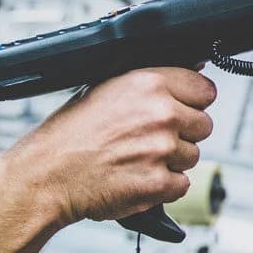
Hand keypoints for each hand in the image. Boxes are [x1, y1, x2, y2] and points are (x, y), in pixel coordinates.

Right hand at [0, 67, 216, 228]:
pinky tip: (137, 177)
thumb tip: (193, 66)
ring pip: (193, 156)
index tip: (179, 110)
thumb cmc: (71, 133)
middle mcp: (160, 114)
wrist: (47, 175)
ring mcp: (161, 150)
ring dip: (171, 161)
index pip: (205, 91)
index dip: (192, 103)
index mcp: (150, 83)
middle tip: (149, 139)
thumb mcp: (107, 87)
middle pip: (203, 126)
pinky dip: (163, 186)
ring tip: (136, 158)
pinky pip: (182, 185)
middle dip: (182, 134)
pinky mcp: (158, 183)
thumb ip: (151, 80)